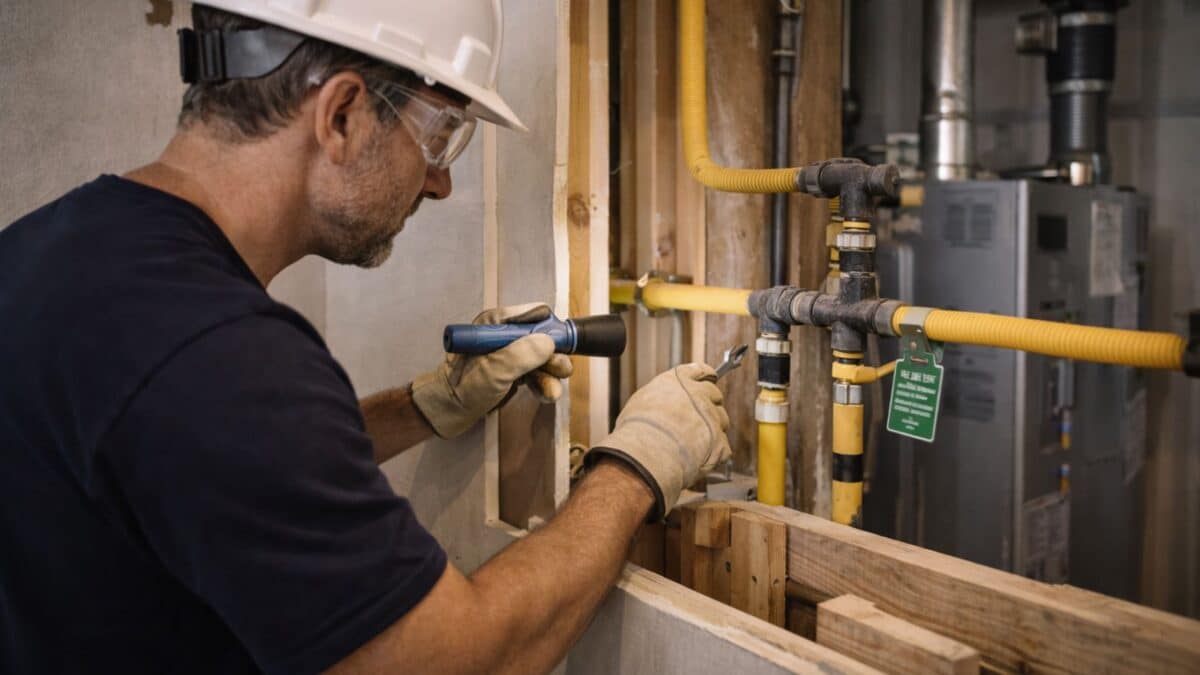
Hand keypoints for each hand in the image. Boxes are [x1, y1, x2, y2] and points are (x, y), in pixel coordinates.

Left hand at [411, 303, 573, 438]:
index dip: (549, 328)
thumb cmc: (463, 387)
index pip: (533, 315)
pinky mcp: (511, 373)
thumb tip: (549, 342)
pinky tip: (546, 394)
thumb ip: (522, 354)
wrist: (446, 413)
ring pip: (541, 360)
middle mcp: (504, 336)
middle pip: (541, 339)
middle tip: (560, 371)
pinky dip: (542, 385)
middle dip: (553, 356)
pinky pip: (535, 374)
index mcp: (495, 324)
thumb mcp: (494, 370)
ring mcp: (508, 355)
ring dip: (550, 375)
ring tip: (551, 392)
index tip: (560, 345)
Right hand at [587, 363, 730, 519]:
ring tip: (693, 443)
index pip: (700, 370)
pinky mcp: (719, 442)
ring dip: (712, 429)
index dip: (705, 375)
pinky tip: (699, 458)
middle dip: (709, 405)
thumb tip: (664, 402)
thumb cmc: (636, 430)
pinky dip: (714, 453)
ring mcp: (712, 418)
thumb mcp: (642, 400)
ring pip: (721, 421)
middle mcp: (699, 394)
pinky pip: (723, 447)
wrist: (646, 453)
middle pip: (714, 395)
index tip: (710, 377)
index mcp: (679, 380)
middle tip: (698, 418)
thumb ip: (662, 395)